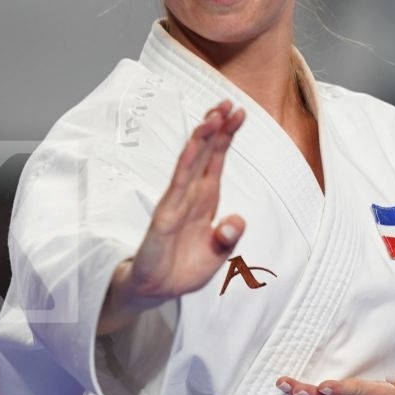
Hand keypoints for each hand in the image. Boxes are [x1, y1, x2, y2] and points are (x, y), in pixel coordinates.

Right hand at [99, 101, 246, 334]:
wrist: (156, 292)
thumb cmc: (182, 269)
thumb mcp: (216, 256)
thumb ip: (228, 237)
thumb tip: (237, 220)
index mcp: (204, 201)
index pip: (216, 162)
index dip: (226, 137)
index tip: (238, 113)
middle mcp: (190, 197)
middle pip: (204, 155)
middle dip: (216, 128)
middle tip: (228, 102)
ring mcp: (175, 205)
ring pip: (190, 166)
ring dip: (201, 141)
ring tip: (212, 117)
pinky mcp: (163, 219)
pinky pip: (176, 189)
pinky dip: (185, 168)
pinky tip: (193, 149)